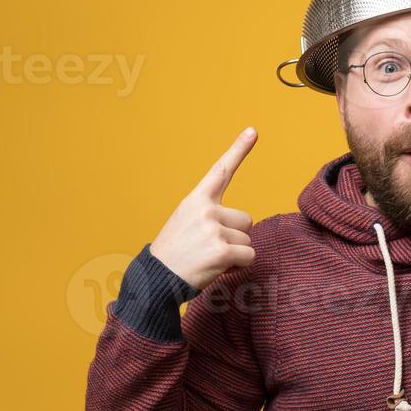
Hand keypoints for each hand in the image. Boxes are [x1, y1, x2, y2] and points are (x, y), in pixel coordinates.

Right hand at [150, 127, 256, 291]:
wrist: (157, 279)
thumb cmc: (176, 254)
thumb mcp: (186, 223)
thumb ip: (210, 215)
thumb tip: (243, 224)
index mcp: (196, 200)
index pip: (221, 171)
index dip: (239, 150)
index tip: (253, 130)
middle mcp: (206, 210)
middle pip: (246, 220)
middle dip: (235, 236)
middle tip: (209, 248)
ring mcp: (214, 229)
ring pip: (247, 240)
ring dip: (234, 253)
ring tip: (208, 258)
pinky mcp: (222, 251)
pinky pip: (249, 256)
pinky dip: (238, 266)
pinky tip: (217, 268)